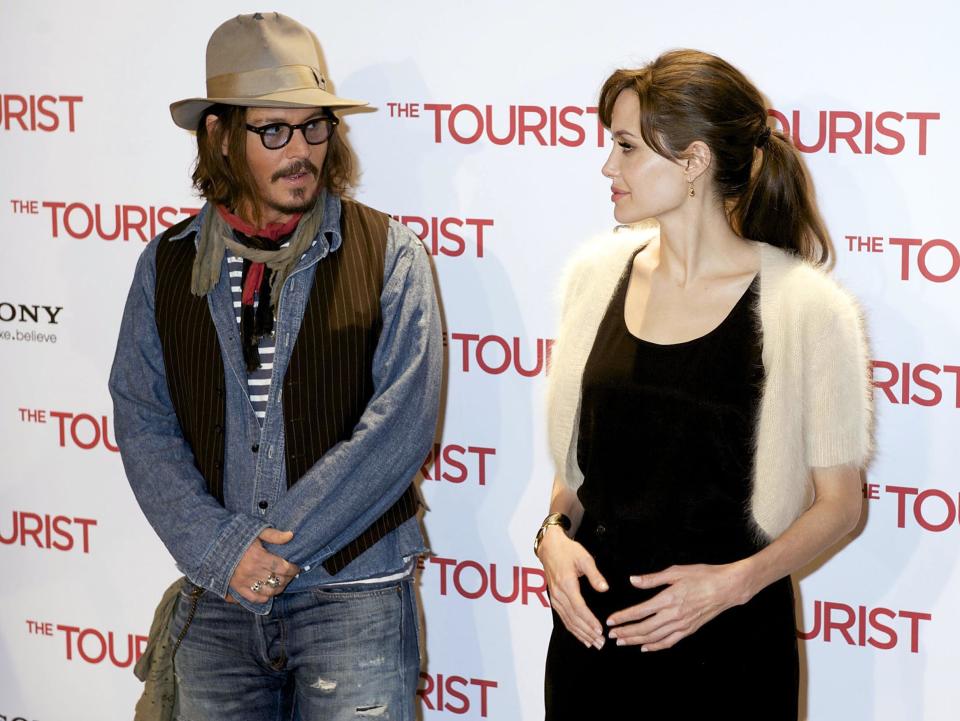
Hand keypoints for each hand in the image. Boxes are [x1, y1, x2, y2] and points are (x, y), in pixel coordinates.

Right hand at [227, 528, 300, 603]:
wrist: (214, 545)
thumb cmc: (237, 537)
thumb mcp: (255, 531)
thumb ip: (273, 534)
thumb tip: (291, 535)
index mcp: (258, 557)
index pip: (282, 568)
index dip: (293, 569)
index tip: (296, 567)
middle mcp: (252, 571)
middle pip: (278, 580)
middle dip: (288, 578)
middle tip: (292, 574)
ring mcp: (244, 582)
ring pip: (268, 592)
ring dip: (279, 588)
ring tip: (283, 582)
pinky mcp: (237, 588)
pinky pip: (254, 598)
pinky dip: (264, 597)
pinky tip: (269, 591)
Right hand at [537, 525, 608, 648]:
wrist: (549, 547)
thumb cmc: (568, 551)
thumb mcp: (584, 558)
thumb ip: (594, 574)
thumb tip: (604, 588)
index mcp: (566, 584)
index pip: (579, 608)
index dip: (589, 621)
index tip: (600, 630)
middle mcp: (558, 594)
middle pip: (573, 618)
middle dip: (587, 632)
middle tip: (600, 643)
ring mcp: (555, 598)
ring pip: (567, 621)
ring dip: (580, 634)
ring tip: (593, 644)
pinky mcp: (554, 599)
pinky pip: (563, 618)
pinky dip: (572, 629)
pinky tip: (581, 636)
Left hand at [606, 562, 752, 650]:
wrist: (726, 588)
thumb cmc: (702, 576)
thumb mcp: (676, 571)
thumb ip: (652, 579)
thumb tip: (632, 580)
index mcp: (668, 599)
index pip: (639, 611)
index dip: (623, 617)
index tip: (610, 621)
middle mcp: (674, 615)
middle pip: (644, 628)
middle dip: (625, 632)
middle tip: (611, 635)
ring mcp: (682, 625)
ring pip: (654, 638)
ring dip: (636, 641)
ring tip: (622, 642)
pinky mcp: (689, 630)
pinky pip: (669, 642)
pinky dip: (655, 647)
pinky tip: (645, 648)